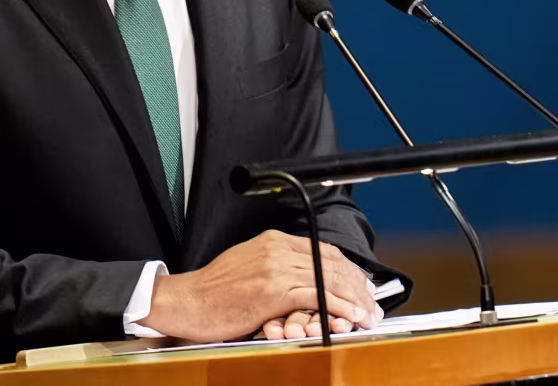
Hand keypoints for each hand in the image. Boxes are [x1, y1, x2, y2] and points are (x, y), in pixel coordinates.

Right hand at [139, 229, 380, 341]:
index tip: (361, 285)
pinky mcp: (272, 291)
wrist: (185, 301)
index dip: (347, 269)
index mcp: (273, 241)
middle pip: (330, 263)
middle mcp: (277, 250)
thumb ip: (277, 265)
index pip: (323, 251)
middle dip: (356, 285)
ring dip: (353, 298)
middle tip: (372, 303)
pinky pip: (315, 296)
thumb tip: (303, 279)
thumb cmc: (213, 291)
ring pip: (327, 279)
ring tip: (367, 314)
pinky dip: (337, 307)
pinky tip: (349, 316)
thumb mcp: (248, 265)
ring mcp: (275, 268)